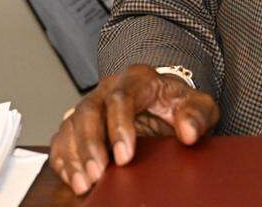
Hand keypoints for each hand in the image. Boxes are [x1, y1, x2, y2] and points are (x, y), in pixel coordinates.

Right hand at [49, 64, 218, 194]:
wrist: (166, 105)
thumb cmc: (179, 105)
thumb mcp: (199, 106)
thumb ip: (198, 115)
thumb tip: (188, 133)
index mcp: (139, 79)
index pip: (121, 98)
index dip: (119, 127)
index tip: (124, 157)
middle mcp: (109, 88)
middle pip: (89, 111)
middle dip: (90, 145)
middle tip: (97, 174)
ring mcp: (92, 104)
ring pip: (71, 124)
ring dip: (74, 155)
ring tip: (84, 183)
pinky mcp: (79, 123)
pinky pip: (62, 138)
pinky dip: (63, 159)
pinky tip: (73, 178)